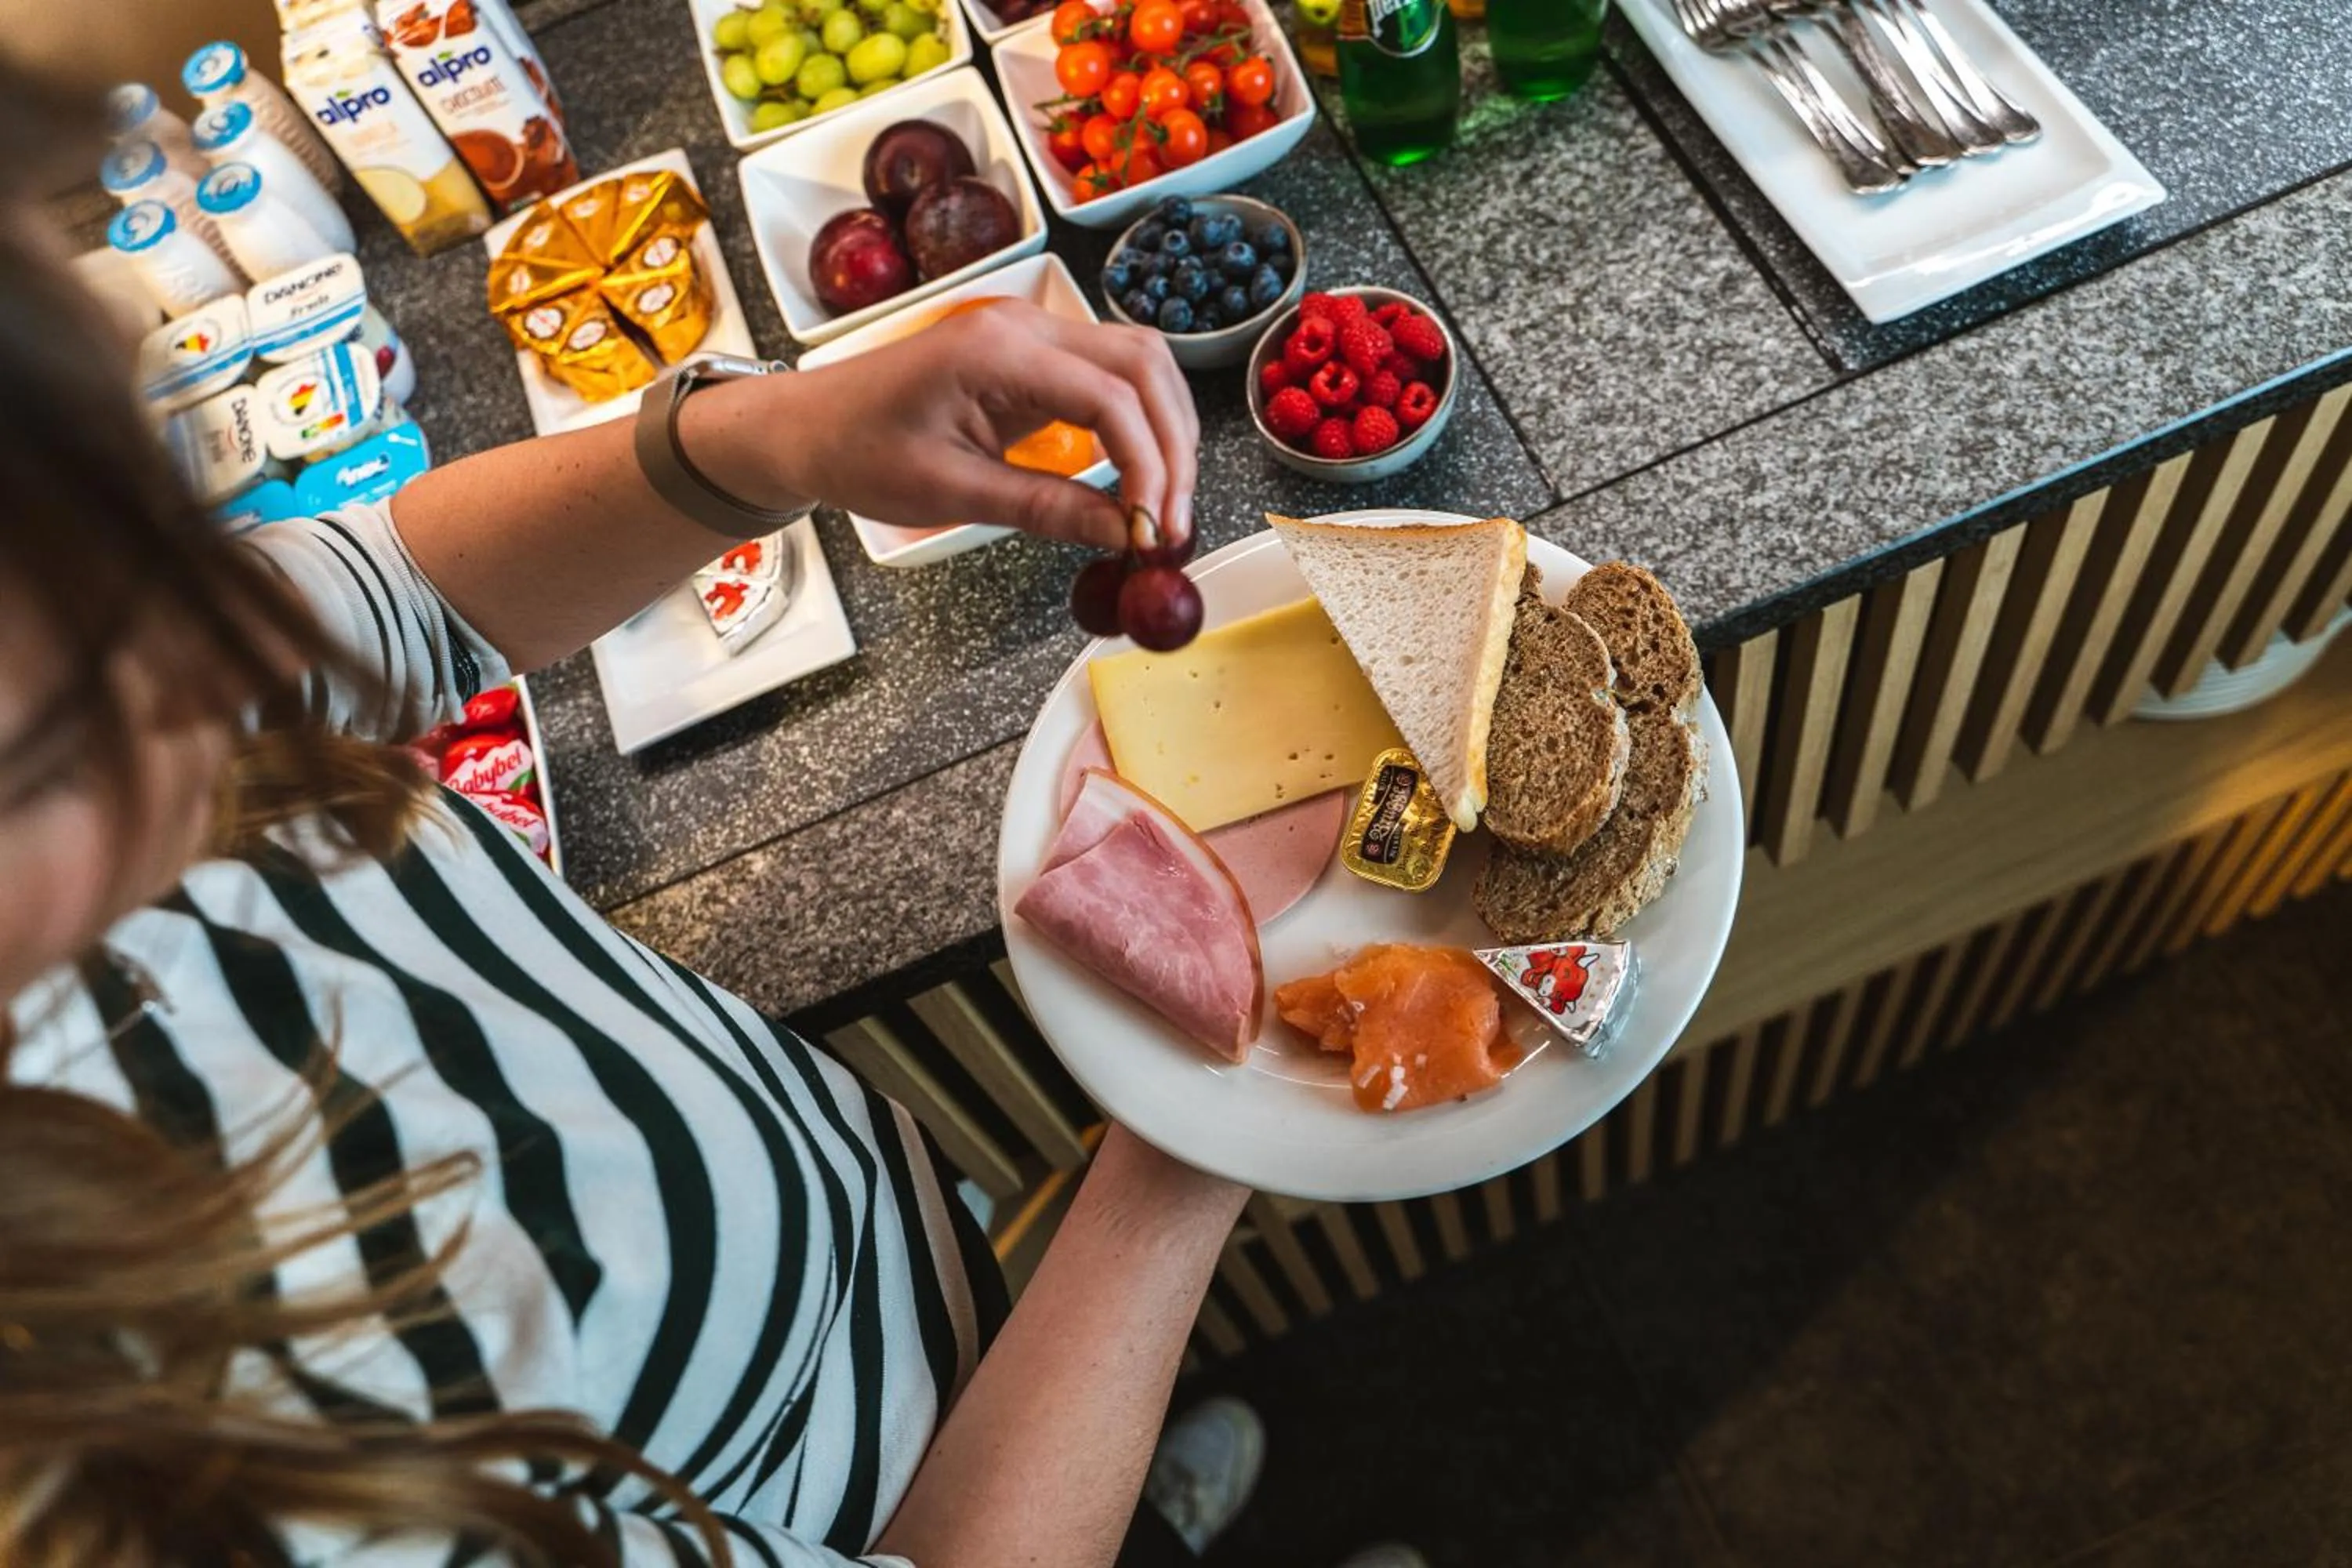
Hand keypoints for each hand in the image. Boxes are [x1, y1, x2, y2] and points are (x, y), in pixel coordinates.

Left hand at [760, 300, 1197, 553]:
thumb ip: (1046, 509)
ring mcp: (1033, 332)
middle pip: (1145, 366)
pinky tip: (1141, 475)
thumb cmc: (859, 451)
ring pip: (1140, 364)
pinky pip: (1112, 376)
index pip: (1112, 397)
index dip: (1151, 467)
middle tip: (1173, 525)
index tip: (1155, 532)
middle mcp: (1025, 325)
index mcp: (997, 351)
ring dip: (1166, 431)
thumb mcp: (951, 492)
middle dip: (1174, 448)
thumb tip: (1126, 534)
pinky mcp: (1034, 354)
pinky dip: (1140, 422)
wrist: (809, 424)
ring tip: (1165, 507)